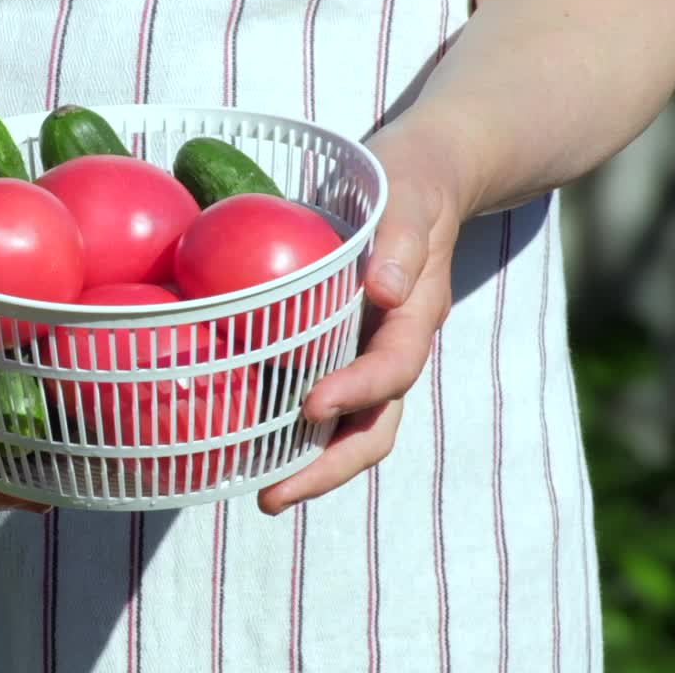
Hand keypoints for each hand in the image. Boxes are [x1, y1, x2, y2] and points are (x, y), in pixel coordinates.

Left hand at [257, 115, 465, 515]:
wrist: (425, 179)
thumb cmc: (411, 183)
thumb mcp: (409, 198)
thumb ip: (402, 241)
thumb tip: (384, 290)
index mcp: (414, 316)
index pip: (392, 369)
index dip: (356, 393)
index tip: (311, 407)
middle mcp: (393, 348)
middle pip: (374, 426)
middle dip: (327, 467)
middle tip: (272, 496)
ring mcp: (370, 355)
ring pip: (352, 428)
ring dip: (311, 465)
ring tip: (261, 493)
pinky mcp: (344, 351)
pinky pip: (327, 402)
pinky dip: (295, 431)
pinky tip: (250, 444)